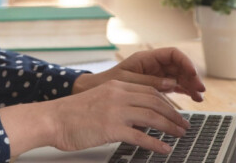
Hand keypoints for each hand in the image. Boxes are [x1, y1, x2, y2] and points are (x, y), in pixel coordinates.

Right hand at [48, 80, 190, 152]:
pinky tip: (164, 149)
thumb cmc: (71, 114)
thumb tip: (136, 117)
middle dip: (173, 114)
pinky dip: (156, 143)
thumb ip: (117, 103)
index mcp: (115, 86)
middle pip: (155, 102)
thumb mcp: (98, 100)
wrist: (52, 119)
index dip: (166, 101)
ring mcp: (115, 111)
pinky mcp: (111, 128)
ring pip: (152, 116)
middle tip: (183, 124)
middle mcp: (118, 95)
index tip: (175, 110)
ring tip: (179, 135)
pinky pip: (141, 136)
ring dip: (170, 126)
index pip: (149, 90)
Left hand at [72, 47, 205, 101]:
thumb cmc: (107, 83)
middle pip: (179, 66)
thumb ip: (149, 82)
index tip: (192, 74)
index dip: (185, 62)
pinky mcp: (155, 86)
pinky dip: (184, 91)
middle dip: (191, 76)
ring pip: (179, 77)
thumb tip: (171, 83)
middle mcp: (153, 65)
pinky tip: (193, 98)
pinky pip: (174, 86)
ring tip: (199, 97)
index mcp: (146, 58)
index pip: (172, 54)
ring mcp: (155, 75)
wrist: (94, 91)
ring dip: (190, 85)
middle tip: (200, 90)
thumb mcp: (127, 82)